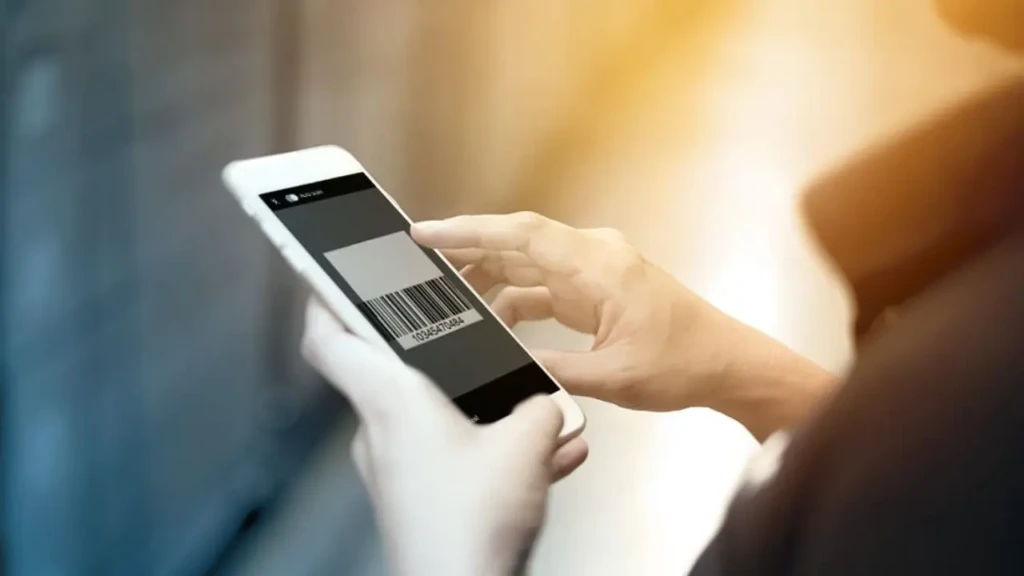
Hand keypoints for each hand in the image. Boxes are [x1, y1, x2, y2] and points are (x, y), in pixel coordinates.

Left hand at [301, 297, 587, 575]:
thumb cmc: (469, 527)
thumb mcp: (524, 445)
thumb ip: (540, 408)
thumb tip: (548, 405)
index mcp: (391, 400)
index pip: (328, 337)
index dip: (323, 297)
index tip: (331, 275)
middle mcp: (383, 431)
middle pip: (393, 371)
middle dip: (436, 351)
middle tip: (465, 330)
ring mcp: (398, 468)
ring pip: (434, 417)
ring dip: (477, 408)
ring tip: (527, 411)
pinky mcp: (419, 498)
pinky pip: (454, 456)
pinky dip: (489, 450)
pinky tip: (542, 459)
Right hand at [412, 212, 835, 439]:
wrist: (727, 364)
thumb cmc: (686, 362)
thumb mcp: (613, 377)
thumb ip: (553, 370)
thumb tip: (507, 365)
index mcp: (601, 266)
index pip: (522, 235)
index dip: (469, 231)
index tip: (426, 233)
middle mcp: (595, 257)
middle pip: (517, 242)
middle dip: (468, 252)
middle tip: (421, 266)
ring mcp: (595, 271)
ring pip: (526, 263)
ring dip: (489, 278)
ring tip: (449, 297)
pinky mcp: (595, 290)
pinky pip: (542, 285)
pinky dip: (514, 298)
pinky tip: (492, 321)